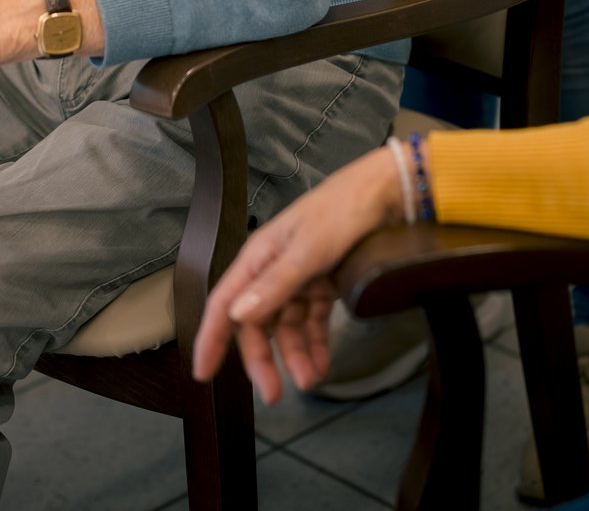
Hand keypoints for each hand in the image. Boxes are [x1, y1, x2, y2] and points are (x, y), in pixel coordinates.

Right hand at [191, 148, 403, 402]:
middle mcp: (272, 270)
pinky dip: (316, 344)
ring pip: (286, 326)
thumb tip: (238, 316)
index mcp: (258, 257)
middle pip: (256, 322)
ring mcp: (298, 278)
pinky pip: (311, 322)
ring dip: (294, 355)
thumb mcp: (308, 250)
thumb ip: (275, 284)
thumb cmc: (340, 213)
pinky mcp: (322, 284)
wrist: (384, 194)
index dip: (211, 338)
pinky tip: (323, 365)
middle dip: (262, 359)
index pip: (224, 303)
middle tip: (275, 394)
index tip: (203, 373)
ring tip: (310, 380)